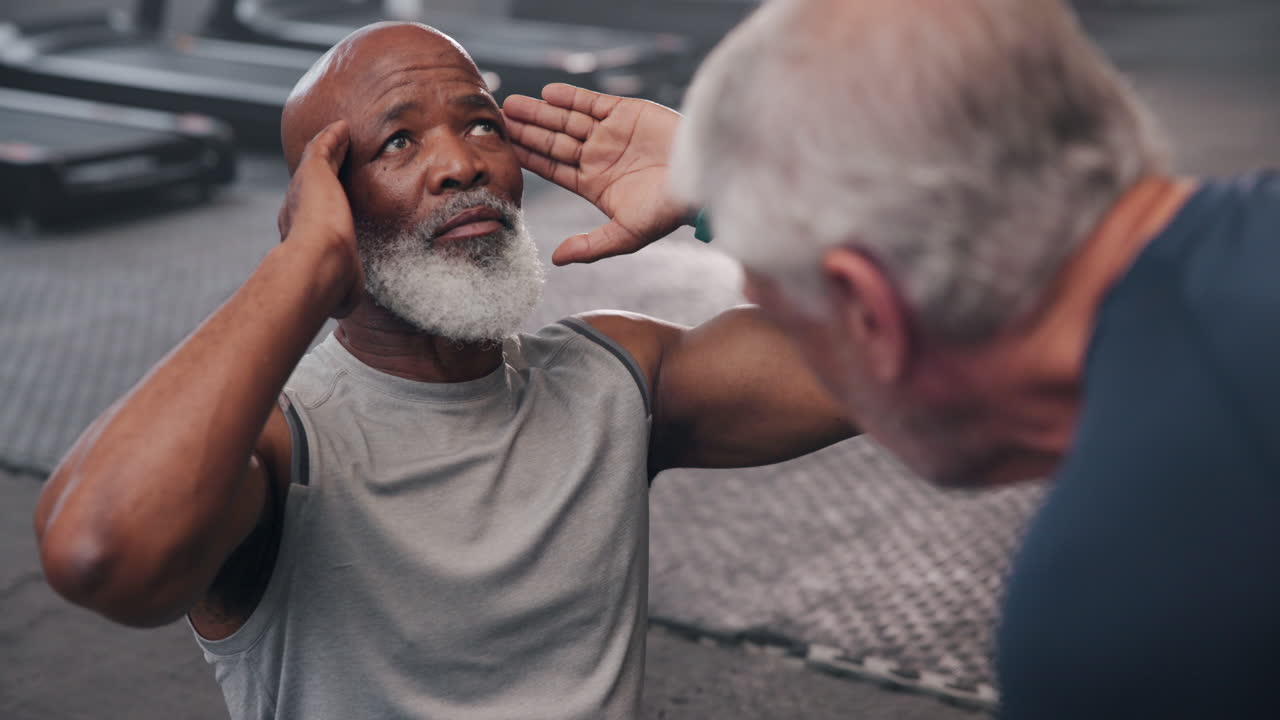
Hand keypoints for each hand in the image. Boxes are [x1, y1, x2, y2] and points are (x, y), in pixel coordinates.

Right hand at [276, 121, 363, 316]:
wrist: (318, 267)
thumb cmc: (329, 285)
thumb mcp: (339, 290)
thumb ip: (340, 293)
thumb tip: (342, 309)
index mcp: (300, 237)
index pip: (311, 220)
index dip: (319, 213)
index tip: (327, 211)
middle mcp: (295, 211)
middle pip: (310, 189)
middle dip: (320, 178)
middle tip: (330, 166)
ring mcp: (302, 190)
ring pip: (316, 164)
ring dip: (327, 150)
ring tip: (339, 135)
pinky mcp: (313, 172)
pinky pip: (323, 148)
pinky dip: (332, 137)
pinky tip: (343, 127)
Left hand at [503, 84, 692, 264]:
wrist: (704, 177)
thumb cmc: (669, 211)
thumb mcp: (627, 234)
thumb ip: (590, 246)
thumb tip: (555, 260)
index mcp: (595, 184)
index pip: (553, 169)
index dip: (529, 158)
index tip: (503, 150)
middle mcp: (599, 157)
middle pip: (553, 141)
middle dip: (527, 131)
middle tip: (497, 119)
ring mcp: (612, 133)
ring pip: (566, 120)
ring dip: (540, 112)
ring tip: (512, 103)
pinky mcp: (627, 112)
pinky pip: (592, 102)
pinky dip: (570, 97)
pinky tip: (546, 93)